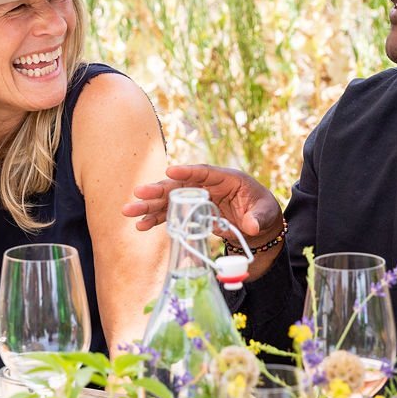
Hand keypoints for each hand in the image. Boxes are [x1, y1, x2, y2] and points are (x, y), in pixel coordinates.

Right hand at [123, 162, 282, 241]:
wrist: (261, 227)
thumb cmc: (264, 212)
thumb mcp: (266, 213)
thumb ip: (258, 218)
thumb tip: (251, 226)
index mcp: (227, 178)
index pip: (205, 172)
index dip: (188, 171)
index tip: (171, 170)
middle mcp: (208, 186)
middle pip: (180, 185)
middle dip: (159, 190)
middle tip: (138, 192)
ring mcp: (198, 199)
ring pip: (170, 200)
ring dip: (149, 206)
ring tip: (129, 212)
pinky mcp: (192, 213)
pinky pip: (171, 215)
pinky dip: (156, 220)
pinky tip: (141, 225)